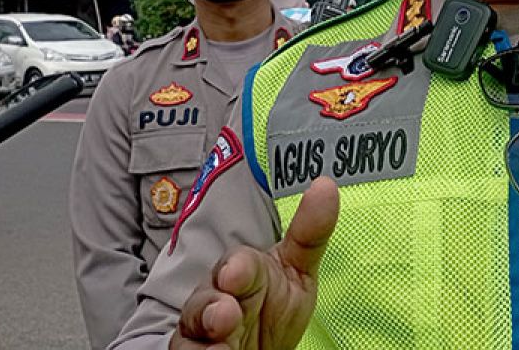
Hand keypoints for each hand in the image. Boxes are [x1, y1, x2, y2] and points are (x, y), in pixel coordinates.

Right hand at [171, 177, 338, 348]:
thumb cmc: (275, 307)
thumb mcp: (297, 271)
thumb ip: (310, 234)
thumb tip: (326, 185)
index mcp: (241, 275)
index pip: (234, 266)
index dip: (235, 270)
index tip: (238, 273)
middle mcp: (214, 302)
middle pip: (204, 300)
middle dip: (212, 305)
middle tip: (226, 312)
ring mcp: (201, 333)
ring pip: (192, 330)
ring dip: (206, 333)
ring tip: (222, 332)